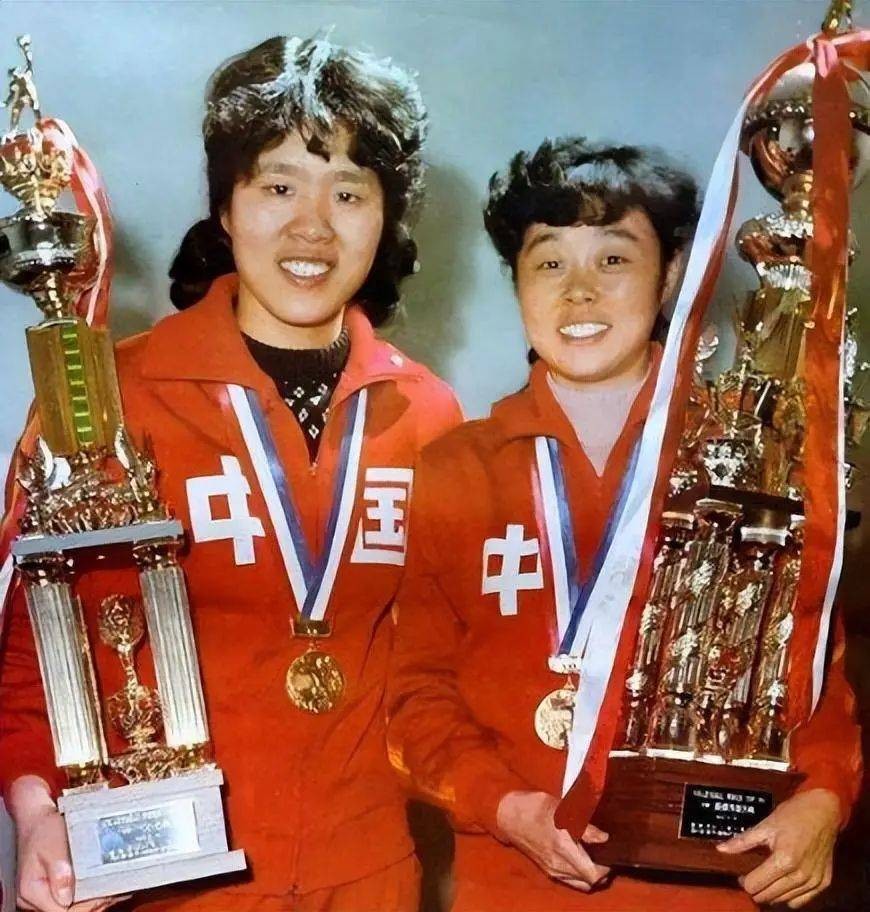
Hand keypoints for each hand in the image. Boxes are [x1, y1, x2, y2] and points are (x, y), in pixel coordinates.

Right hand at [9, 775, 129, 911]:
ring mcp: (47, 895)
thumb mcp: (52, 845)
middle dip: (94, 902)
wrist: (38, 818)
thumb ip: (58, 870)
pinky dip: (93, 893)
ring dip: (96, 899)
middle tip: (117, 890)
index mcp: (33, 891)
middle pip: (71, 911)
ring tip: (118, 888)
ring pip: (75, 907)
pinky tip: (110, 886)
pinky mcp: (57, 889)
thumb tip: (66, 895)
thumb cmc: (44, 828)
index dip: (85, 906)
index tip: (104, 894)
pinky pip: (77, 898)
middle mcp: (37, 898)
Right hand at [496, 790, 609, 891]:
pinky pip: (571, 880)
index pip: (593, 874)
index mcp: (563, 848)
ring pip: (581, 884)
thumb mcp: (563, 809)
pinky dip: (580, 875)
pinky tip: (581, 858)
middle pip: (590, 882)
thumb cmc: (536, 807)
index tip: (610, 851)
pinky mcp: (548, 870)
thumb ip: (585, 827)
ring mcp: (552, 870)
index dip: (606, 867)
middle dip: (602, 871)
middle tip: (605, 853)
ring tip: (595, 856)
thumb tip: (604, 838)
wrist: (510, 815)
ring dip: (591, 874)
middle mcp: (558, 864)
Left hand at [717, 788, 840, 908]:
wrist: (823, 811)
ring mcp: (813, 881)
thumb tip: (720, 849)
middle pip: (769, 897)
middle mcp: (799, 875)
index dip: (745, 882)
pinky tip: (783, 883)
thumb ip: (742, 841)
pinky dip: (789, 896)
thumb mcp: (765, 826)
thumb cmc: (794, 815)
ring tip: (766, 878)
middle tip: (752, 877)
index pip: (756, 886)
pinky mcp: (822, 882)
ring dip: (772, 893)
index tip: (742, 875)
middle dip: (756, 889)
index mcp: (784, 861)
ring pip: (784, 901)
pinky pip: (801, 901)